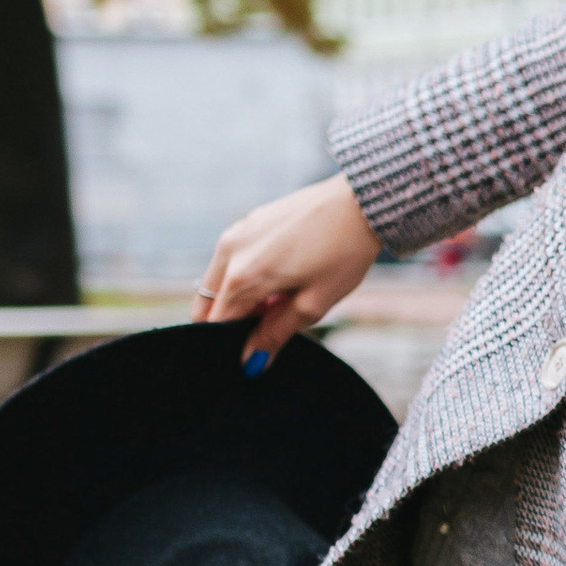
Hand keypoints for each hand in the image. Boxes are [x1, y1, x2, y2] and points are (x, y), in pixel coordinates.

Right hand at [194, 173, 380, 368]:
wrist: (358, 203)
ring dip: (238, 298)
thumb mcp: (313, 303)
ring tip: (280, 298)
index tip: (255, 349)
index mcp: (242, 277)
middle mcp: (229, 252)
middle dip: (230, 320)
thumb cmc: (342, 253)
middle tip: (268, 324)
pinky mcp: (246, 222)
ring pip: (217, 281)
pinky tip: (280, 276)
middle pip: (208, 304)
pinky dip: (244, 275)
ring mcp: (235, 233)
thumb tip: (250, 363)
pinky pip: (231, 259)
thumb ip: (275, 334)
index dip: (232, 343)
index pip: (216, 325)